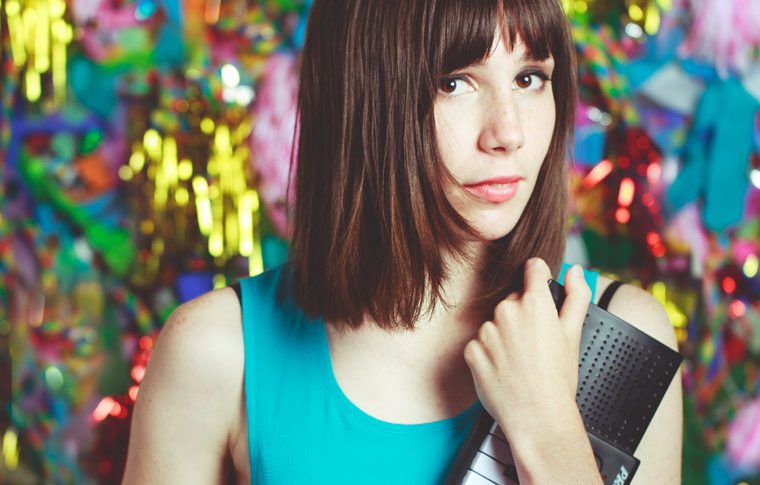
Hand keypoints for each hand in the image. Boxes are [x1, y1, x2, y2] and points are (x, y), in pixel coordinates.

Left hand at [463, 258, 590, 439]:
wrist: (537, 418)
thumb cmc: (558, 379)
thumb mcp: (573, 334)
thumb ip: (576, 296)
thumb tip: (575, 271)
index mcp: (535, 303)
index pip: (532, 269)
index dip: (538, 275)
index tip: (540, 284)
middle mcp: (507, 311)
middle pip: (513, 300)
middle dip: (523, 315)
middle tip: (535, 344)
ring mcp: (486, 331)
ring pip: (495, 323)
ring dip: (504, 335)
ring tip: (520, 361)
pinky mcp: (471, 350)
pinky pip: (480, 344)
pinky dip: (489, 354)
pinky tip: (505, 370)